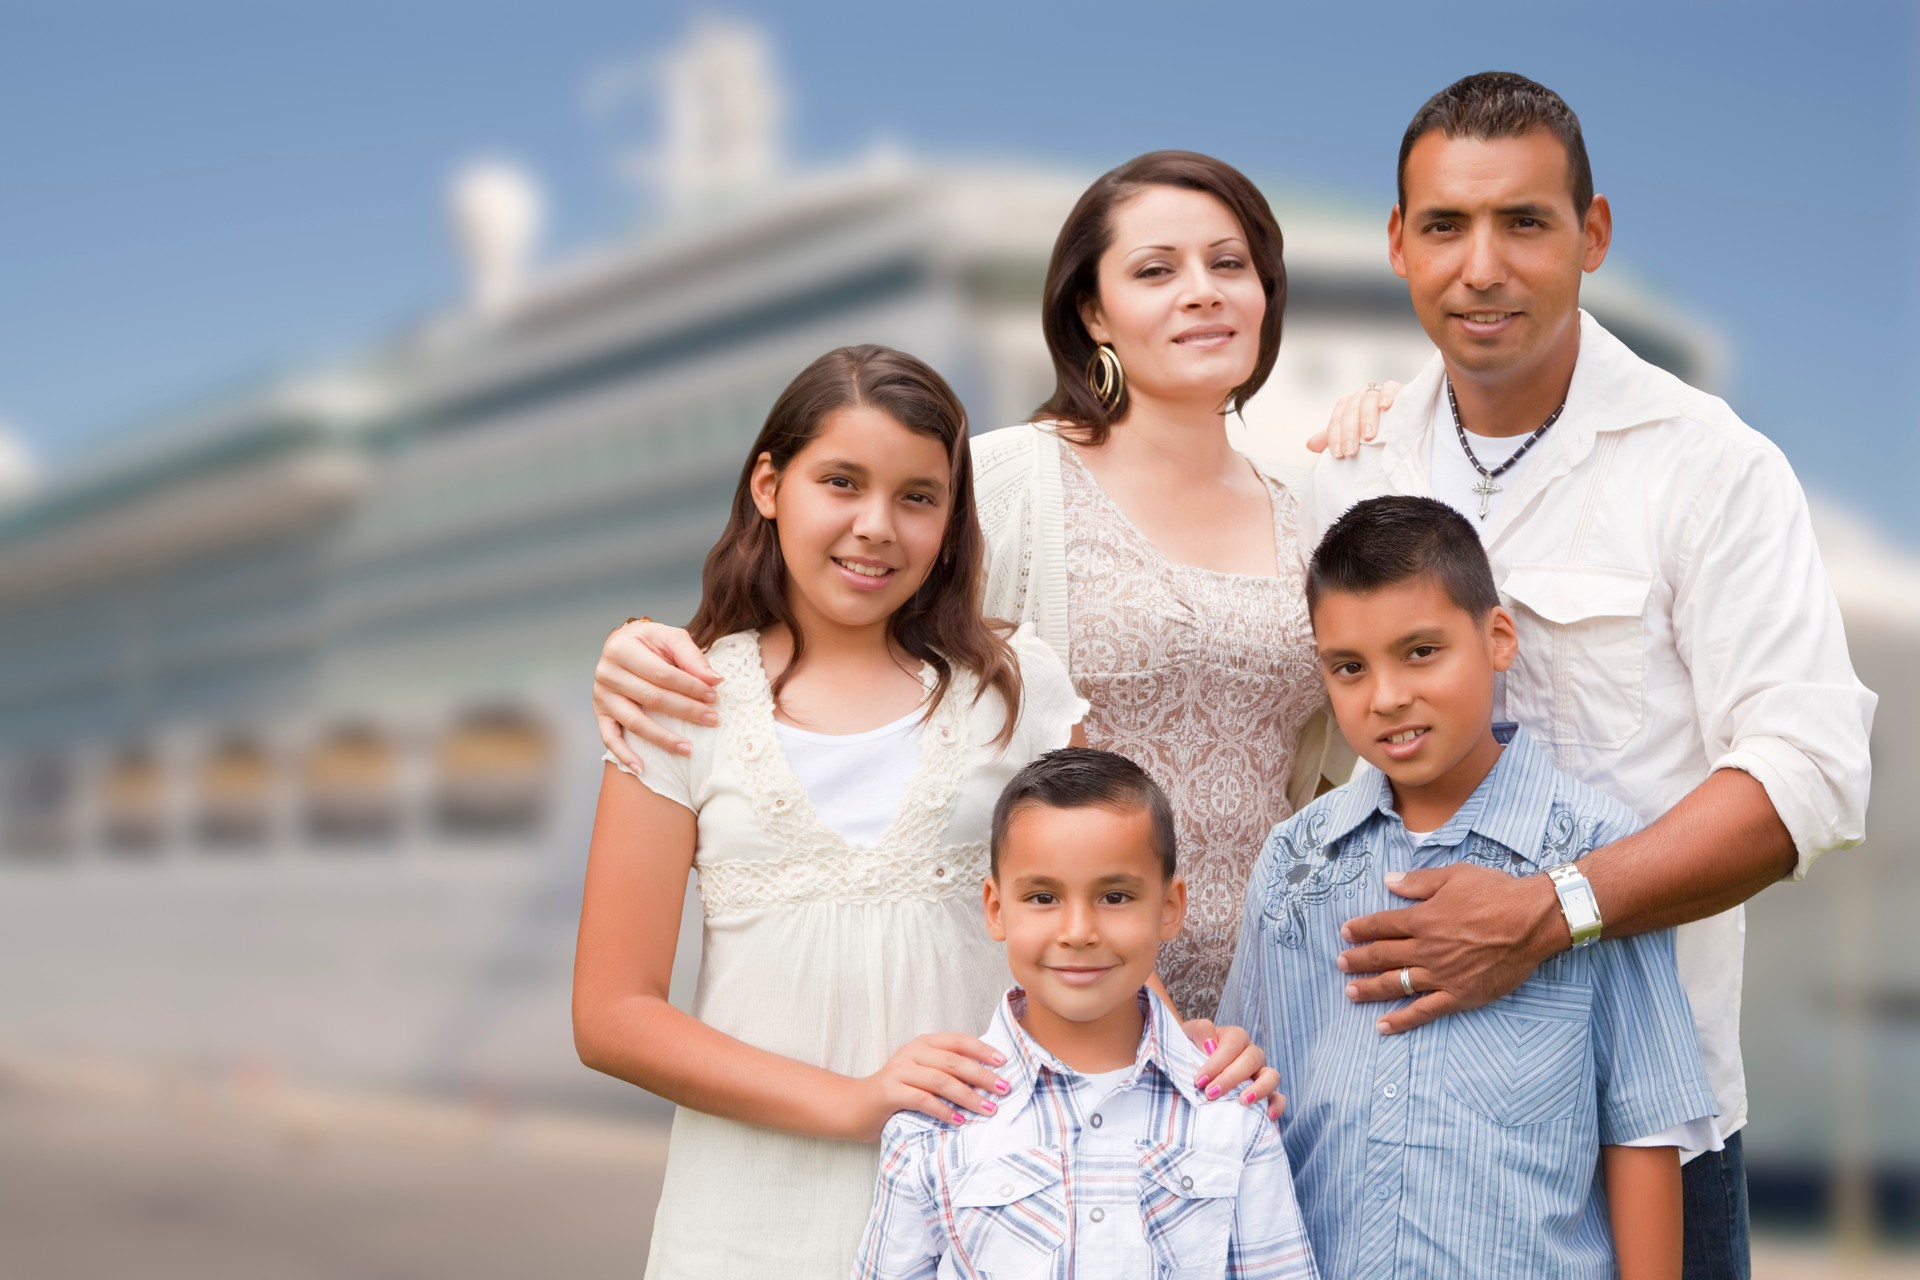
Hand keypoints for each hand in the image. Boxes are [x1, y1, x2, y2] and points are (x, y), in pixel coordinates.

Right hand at [594, 619, 723, 771]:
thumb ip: (692, 657)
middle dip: (685, 710)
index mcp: (622, 649)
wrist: (622, 644)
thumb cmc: (650, 642)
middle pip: (651, 698)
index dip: (689, 687)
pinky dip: (623, 754)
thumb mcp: (670, 638)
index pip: (661, 674)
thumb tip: (714, 680)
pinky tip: (642, 768)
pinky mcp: (600, 712)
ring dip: (662, 738)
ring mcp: (601, 695)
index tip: (714, 697)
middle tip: (712, 720)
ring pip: (634, 721)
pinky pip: (610, 737)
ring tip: (688, 749)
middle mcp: (607, 672)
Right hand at [852, 1033, 1011, 1140]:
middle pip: (954, 1061)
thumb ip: (947, 1072)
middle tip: (1004, 1089)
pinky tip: (958, 1120)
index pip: (958, 1040)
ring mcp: (899, 1070)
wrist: (856, 1107)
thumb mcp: (923, 1075)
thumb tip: (987, 1081)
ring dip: (968, 1096)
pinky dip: (943, 1110)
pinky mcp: (890, 1091)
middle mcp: (911, 1052)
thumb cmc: (897, 1093)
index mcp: (923, 1044)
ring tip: (988, 1109)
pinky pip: (922, 1099)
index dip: (982, 1050)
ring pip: (941, 1080)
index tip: (1004, 1062)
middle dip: (982, 1076)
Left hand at [1183, 1019, 1284, 1120]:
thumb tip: (1210, 1046)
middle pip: (1251, 1060)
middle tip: (1211, 1094)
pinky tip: (1268, 1115)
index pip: (1232, 1046)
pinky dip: (1277, 1105)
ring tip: (1243, 1101)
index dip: (1217, 1063)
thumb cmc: (1191, 1050)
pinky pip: (1279, 1098)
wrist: (1193, 1065)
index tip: (1200, 1080)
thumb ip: (1198, 1031)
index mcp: (1234, 1037)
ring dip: (1259, 1089)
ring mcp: (1261, 1073)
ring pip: (1272, 1076)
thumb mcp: (1188, 1034)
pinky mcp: (1266, 1093)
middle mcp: (1251, 1053)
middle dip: (1231, 1078)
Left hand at [1306, 380, 1401, 458]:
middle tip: (1351, 451)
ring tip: (1369, 436)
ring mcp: (1378, 392)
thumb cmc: (1374, 435)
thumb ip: (1333, 440)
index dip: (1334, 437)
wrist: (1404, 426)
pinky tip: (1386, 406)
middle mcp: (1360, 397)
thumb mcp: (1354, 439)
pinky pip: (1390, 386)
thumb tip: (1309, 445)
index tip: (1338, 454)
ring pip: (1368, 399)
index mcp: (1347, 407)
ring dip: (1367, 418)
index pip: (1337, 419)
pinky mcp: (1398, 388)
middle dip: (1349, 432)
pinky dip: (1387, 395)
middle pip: (1350, 411)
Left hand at [1336, 864, 1562, 1034]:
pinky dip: (1402, 1020)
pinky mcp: (1459, 995)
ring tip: (1351, 993)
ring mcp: (1441, 975)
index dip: (1361, 929)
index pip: (1381, 925)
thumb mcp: (1454, 876)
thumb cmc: (1496, 893)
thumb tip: (1388, 881)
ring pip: (1397, 984)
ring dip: (1370, 989)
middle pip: (1382, 956)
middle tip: (1339, 964)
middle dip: (1357, 960)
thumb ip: (1418, 882)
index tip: (1345, 933)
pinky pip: (1425, 1011)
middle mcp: (1426, 949)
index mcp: (1422, 919)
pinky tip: (1382, 1026)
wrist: (1532, 921)